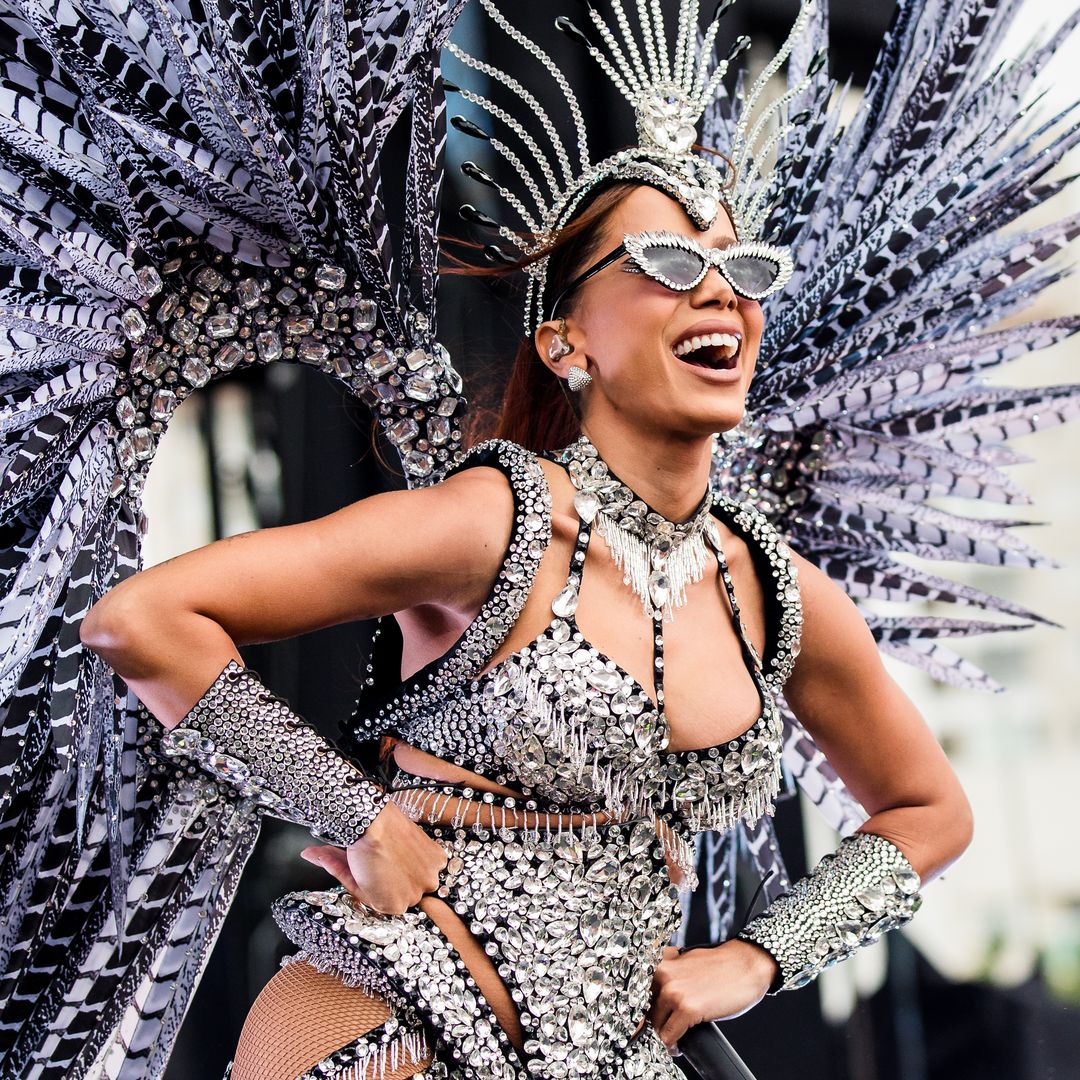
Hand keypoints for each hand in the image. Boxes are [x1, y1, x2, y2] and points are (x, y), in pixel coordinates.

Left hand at [300, 801, 447, 913]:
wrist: (375, 824)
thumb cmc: (359, 847)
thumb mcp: (348, 870)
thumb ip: (340, 872)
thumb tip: (309, 856)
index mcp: (392, 907)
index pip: (391, 900)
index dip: (384, 885)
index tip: (379, 872)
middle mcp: (413, 898)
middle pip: (407, 889)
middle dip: (398, 876)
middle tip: (387, 858)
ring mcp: (427, 880)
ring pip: (421, 875)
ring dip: (414, 865)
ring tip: (396, 849)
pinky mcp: (437, 860)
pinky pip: (433, 861)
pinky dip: (425, 854)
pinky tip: (409, 845)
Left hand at [649, 940, 777, 1051]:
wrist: (746, 964)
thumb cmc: (720, 965)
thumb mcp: (686, 962)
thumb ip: (669, 975)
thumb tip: (657, 995)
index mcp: (661, 962)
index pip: (637, 990)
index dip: (639, 1009)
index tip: (638, 1022)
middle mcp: (663, 975)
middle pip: (645, 1009)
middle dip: (653, 1023)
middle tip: (662, 1032)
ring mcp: (674, 991)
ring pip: (655, 1024)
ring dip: (663, 1035)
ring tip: (672, 1040)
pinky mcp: (688, 1008)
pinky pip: (669, 1036)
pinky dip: (672, 1045)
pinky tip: (677, 1046)